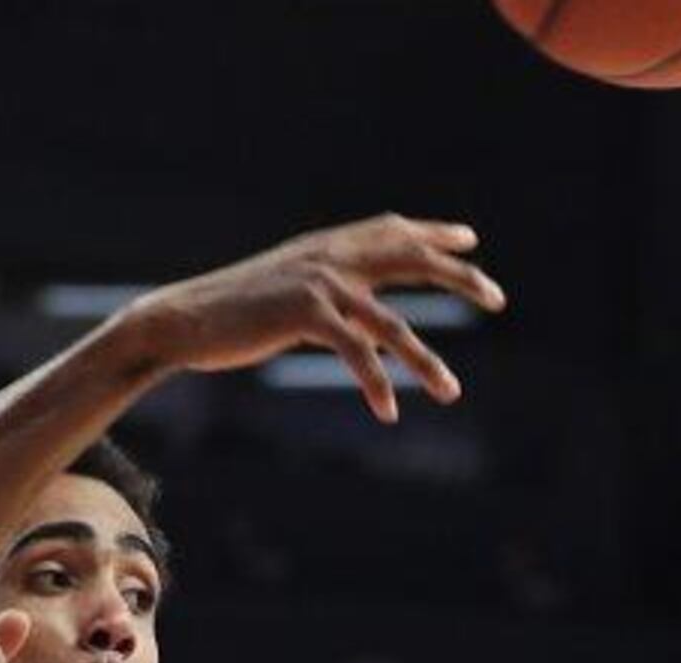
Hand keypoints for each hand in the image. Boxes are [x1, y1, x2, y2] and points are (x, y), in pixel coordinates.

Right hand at [117, 215, 506, 424]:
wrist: (182, 321)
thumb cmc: (229, 313)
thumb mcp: (283, 290)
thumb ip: (321, 288)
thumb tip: (350, 306)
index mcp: (325, 247)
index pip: (392, 231)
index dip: (433, 234)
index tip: (469, 241)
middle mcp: (329, 257)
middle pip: (410, 259)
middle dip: (459, 278)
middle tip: (498, 298)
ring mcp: (320, 284)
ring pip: (392, 324)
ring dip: (425, 362)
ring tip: (452, 392)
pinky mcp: (305, 315)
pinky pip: (357, 353)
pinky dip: (375, 384)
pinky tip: (387, 412)